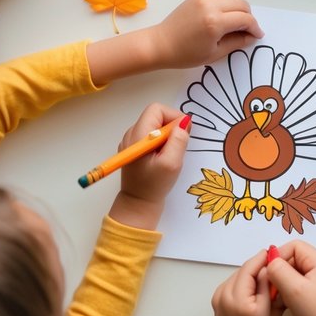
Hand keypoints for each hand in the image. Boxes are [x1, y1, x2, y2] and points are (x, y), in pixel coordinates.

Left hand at [85, 0, 261, 87]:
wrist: (160, 44)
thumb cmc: (186, 54)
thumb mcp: (214, 54)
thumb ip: (237, 43)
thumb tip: (252, 36)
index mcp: (215, 23)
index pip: (245, 19)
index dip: (255, 28)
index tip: (258, 35)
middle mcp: (211, 6)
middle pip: (242, 4)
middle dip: (249, 17)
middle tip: (248, 30)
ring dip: (240, 7)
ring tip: (237, 21)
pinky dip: (228, 2)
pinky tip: (224, 15)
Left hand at [109, 103, 188, 229]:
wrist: (137, 206)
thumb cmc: (154, 185)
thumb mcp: (171, 163)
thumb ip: (179, 139)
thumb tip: (184, 121)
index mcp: (138, 134)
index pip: (157, 109)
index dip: (173, 116)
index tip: (183, 132)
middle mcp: (131, 134)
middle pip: (155, 115)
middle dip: (171, 126)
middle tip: (178, 145)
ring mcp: (131, 142)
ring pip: (154, 125)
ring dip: (167, 135)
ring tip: (170, 153)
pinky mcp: (134, 149)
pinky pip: (150, 135)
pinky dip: (161, 141)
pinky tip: (163, 157)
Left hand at [207, 250, 282, 315]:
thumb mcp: (271, 312)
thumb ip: (270, 285)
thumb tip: (271, 265)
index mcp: (240, 299)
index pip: (252, 266)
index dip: (264, 257)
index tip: (276, 254)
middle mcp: (226, 294)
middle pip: (245, 268)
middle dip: (259, 265)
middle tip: (274, 267)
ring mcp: (218, 296)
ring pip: (239, 273)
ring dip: (251, 273)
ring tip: (265, 280)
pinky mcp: (216, 298)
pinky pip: (233, 281)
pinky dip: (243, 281)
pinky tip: (253, 289)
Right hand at [266, 242, 315, 315]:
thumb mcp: (294, 289)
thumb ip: (279, 271)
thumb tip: (270, 261)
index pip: (295, 246)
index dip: (279, 255)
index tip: (268, 271)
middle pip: (295, 258)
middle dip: (280, 269)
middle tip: (271, 285)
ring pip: (296, 271)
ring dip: (284, 280)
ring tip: (277, 294)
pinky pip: (300, 283)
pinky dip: (290, 288)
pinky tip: (285, 301)